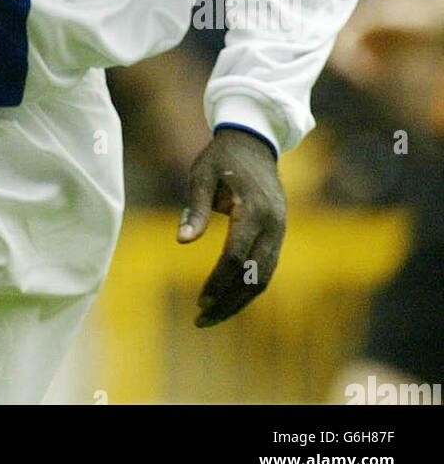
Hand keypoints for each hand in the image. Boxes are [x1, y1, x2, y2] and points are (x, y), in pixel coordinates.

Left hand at [177, 127, 285, 326]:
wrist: (254, 143)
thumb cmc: (222, 159)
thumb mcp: (202, 175)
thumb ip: (195, 208)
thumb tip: (183, 241)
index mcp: (254, 209)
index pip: (235, 257)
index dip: (217, 282)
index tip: (199, 301)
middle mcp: (273, 225)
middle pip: (253, 277)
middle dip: (228, 302)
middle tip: (201, 319)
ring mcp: (280, 231)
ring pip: (263, 278)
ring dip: (239, 301)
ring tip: (211, 316)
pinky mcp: (279, 235)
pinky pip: (266, 270)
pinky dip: (248, 288)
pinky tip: (227, 298)